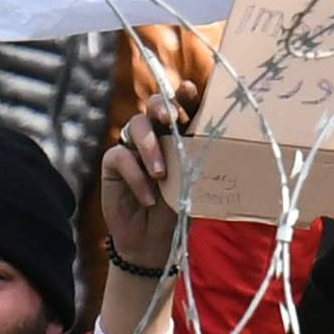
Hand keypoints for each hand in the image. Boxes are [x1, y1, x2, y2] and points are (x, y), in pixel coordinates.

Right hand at [101, 85, 194, 274]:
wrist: (153, 243)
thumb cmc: (179, 210)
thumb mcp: (193, 184)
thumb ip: (198, 161)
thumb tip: (220, 143)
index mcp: (182, 134)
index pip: (184, 107)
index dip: (185, 95)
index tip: (190, 90)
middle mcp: (157, 134)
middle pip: (156, 105)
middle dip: (162, 106)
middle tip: (169, 118)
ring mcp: (133, 146)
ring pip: (136, 126)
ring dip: (150, 148)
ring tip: (161, 175)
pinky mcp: (113, 163)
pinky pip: (120, 156)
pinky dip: (135, 176)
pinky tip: (148, 197)